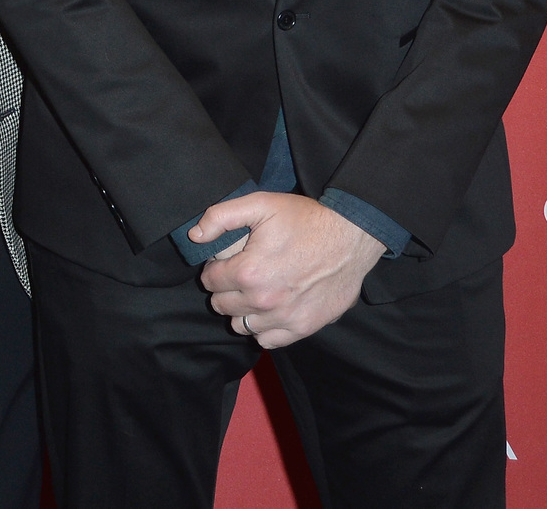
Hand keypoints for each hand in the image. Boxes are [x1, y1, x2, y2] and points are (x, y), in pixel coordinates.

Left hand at [190, 194, 382, 349]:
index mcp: (248, 272)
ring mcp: (284, 318)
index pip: (209, 281)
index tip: (226, 261)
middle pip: (221, 305)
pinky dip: (263, 328)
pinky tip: (270, 310)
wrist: (351, 237)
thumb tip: (195, 237)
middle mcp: (264, 301)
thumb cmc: (305, 219)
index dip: (214, 268)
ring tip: (254, 292)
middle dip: (224, 289)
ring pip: (241, 326)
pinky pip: (267, 340)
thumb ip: (220, 217)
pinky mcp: (304, 327)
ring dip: (241, 310)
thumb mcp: (260, 204)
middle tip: (240, 275)